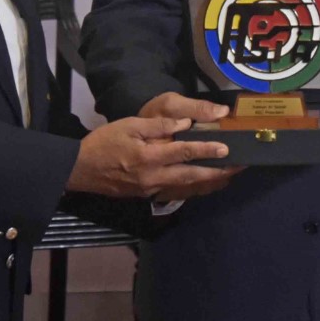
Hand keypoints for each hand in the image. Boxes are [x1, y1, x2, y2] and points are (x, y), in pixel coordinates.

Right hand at [67, 113, 232, 198]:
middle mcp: (153, 178)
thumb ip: (158, 126)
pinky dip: (193, 188)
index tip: (227, 149)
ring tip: (229, 176)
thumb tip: (184, 125)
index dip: (207, 150)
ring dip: (209, 183)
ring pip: (186, 188)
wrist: (80, 169)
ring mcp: (151, 189)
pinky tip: (204, 183)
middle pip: (192, 176)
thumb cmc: (104, 142)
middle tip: (239, 167)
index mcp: (149, 157)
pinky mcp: (147, 195)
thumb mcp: (129, 125)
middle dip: (217, 173)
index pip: (184, 153)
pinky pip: (176, 192)